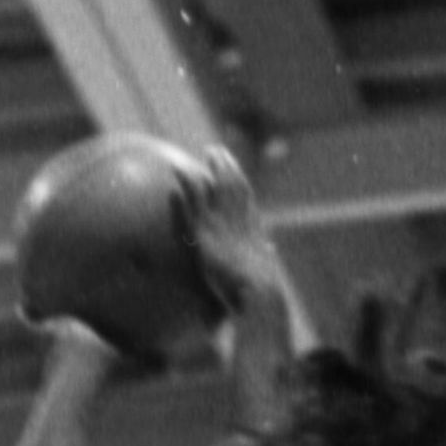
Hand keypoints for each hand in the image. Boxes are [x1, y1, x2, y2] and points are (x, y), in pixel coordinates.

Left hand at [176, 145, 280, 321]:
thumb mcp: (263, 274)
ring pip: (214, 189)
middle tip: (214, 151)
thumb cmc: (262, 294)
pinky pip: (191, 209)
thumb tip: (269, 250)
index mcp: (252, 230)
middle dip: (224, 166)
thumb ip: (263, 258)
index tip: (233, 168)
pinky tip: (176, 178)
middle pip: (232, 185)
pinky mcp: (205, 237)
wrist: (260, 294)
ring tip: (195, 153)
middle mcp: (239, 222)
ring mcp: (222, 227)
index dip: (238, 180)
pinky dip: (185, 191)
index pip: (246, 198)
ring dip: (206, 169)